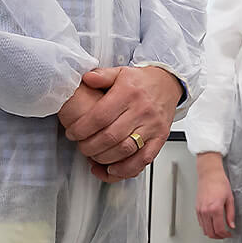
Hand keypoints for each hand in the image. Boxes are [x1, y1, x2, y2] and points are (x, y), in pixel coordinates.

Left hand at [61, 66, 182, 181]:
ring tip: (93, 156)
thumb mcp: (120, 72)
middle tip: (81, 146)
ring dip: (104, 159)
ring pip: (125, 150)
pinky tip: (113, 170)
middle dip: (89, 146)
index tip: (73, 133)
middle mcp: (141, 110)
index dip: (82, 129)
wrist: (168, 84)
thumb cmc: (142, 82)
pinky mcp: (160, 138)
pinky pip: (143, 159)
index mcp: (128, 93)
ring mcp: (152, 126)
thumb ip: (102, 75)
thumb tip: (87, 79)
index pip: (100, 116)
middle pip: (110, 136)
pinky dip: (126, 169)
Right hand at [195, 152, 237, 238]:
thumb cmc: (220, 183)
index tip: (229, 234)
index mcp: (215, 209)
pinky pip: (200, 223)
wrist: (209, 175)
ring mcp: (200, 210)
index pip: (219, 229)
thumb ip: (230, 214)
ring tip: (219, 231)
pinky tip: (212, 224)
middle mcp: (206, 211)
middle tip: (225, 235)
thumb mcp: (230, 199)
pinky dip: (206, 227)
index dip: (225, 234)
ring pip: (204, 229)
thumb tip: (231, 225)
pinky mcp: (197, 209)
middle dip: (218, 236)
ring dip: (212, 233)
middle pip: (210, 232)